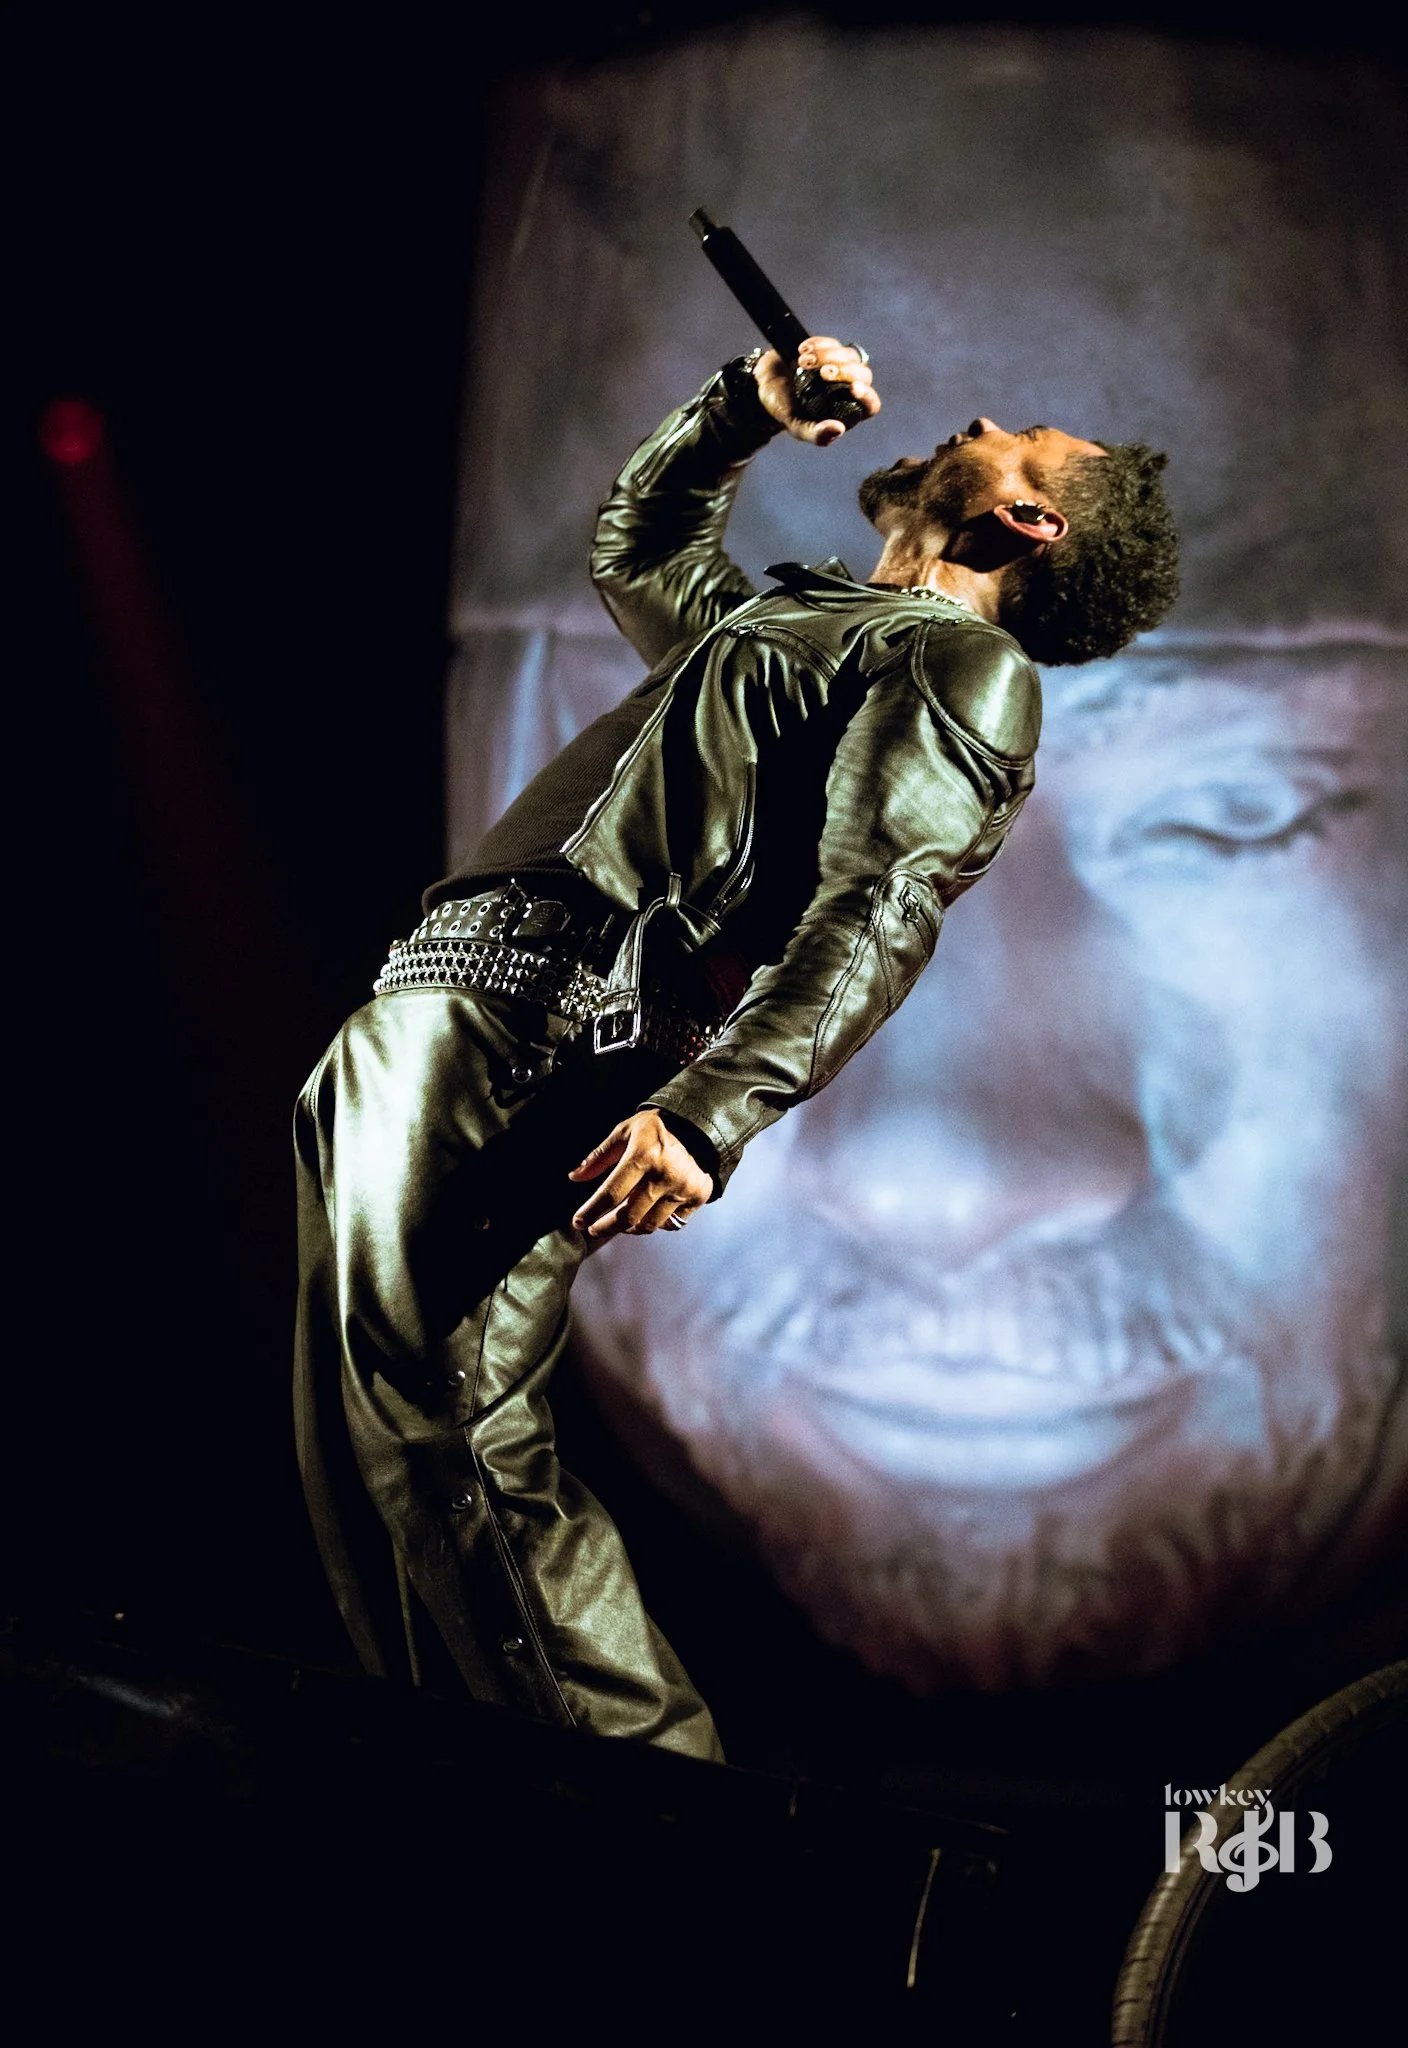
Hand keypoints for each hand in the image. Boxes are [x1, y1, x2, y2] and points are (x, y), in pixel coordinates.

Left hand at [568, 1110, 712, 1240]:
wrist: (700, 1125)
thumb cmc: (658, 1127)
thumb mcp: (624, 1131)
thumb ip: (599, 1156)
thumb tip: (575, 1176)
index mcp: (643, 1156)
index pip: (611, 1193)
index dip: (591, 1211)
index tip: (578, 1222)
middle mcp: (664, 1176)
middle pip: (628, 1216)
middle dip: (606, 1227)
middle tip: (595, 1230)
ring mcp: (683, 1189)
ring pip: (650, 1224)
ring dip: (630, 1228)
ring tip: (620, 1223)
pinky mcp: (698, 1197)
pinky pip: (673, 1223)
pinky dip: (658, 1223)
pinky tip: (648, 1215)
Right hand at [753, 335, 879, 446]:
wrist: (764, 385)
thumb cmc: (784, 410)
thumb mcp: (797, 427)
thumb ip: (817, 434)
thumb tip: (839, 429)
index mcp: (847, 411)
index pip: (871, 405)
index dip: (868, 396)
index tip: (853, 388)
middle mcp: (848, 388)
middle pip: (863, 375)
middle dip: (845, 371)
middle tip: (822, 373)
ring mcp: (840, 366)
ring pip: (850, 355)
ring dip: (827, 356)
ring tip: (802, 362)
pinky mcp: (828, 350)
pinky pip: (833, 343)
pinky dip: (819, 344)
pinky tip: (802, 351)